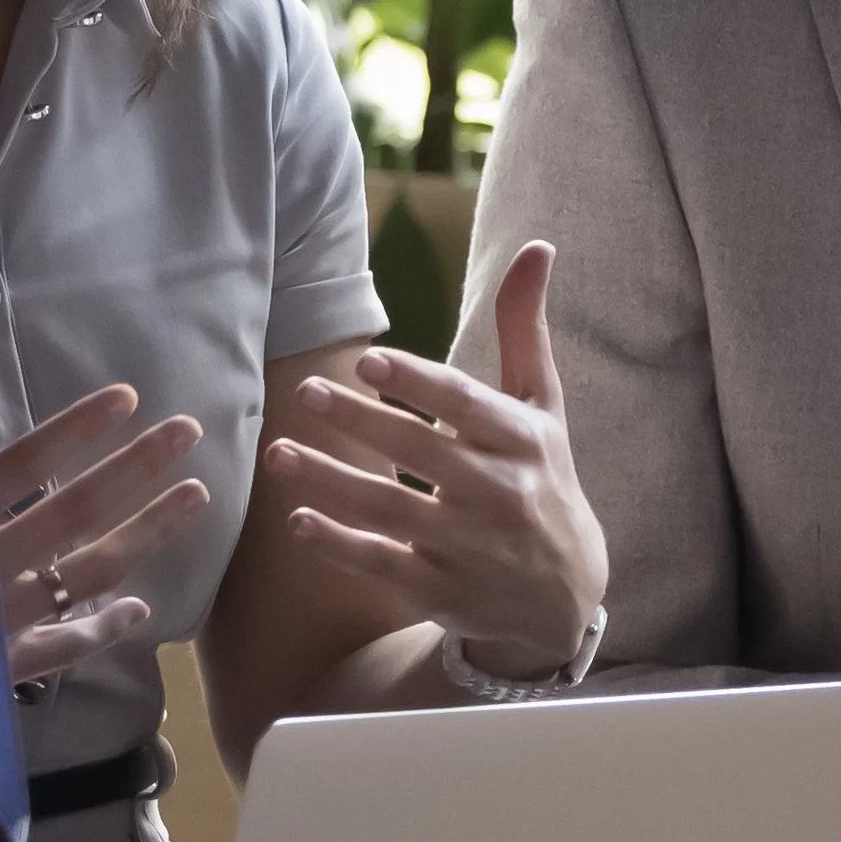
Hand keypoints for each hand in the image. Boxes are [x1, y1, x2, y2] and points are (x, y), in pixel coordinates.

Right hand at [0, 379, 213, 707]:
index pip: (24, 464)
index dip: (76, 430)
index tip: (127, 399)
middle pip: (76, 510)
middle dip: (136, 468)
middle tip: (188, 433)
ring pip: (89, 570)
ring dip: (146, 532)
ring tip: (194, 496)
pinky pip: (66, 646)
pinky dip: (104, 628)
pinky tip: (140, 608)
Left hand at [267, 234, 611, 676]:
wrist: (563, 595)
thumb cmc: (543, 479)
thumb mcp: (544, 408)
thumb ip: (525, 331)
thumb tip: (537, 246)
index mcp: (522, 440)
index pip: (465, 405)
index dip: (416, 384)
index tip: (368, 363)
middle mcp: (499, 493)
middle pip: (420, 453)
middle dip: (360, 422)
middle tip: (303, 392)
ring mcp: (469, 546)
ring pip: (390, 510)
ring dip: (331, 482)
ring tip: (277, 454)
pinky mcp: (442, 591)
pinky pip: (383, 566)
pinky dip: (339, 545)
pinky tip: (296, 520)